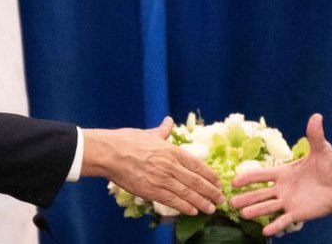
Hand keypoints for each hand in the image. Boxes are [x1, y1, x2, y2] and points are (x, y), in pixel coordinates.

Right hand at [83, 116, 224, 215]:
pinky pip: (173, 201)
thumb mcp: (149, 134)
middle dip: (211, 191)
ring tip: (212, 208)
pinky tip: (193, 211)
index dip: (209, 175)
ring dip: (202, 202)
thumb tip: (169, 120)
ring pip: (187, 193)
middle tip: (221, 198)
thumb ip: (163, 130)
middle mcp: (171, 165)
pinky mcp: (152, 191)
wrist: (110, 153)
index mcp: (172, 151)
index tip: (218, 181)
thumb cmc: (127, 141)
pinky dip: (185, 207)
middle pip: (196, 181)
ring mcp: (162, 179)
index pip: (197, 165)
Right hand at [230, 114, 331, 235]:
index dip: (248, 178)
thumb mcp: (321, 150)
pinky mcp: (297, 213)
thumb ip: (315, 135)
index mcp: (284, 173)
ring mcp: (288, 202)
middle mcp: (282, 188)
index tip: (234, 181)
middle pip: (259, 194)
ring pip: (268, 207)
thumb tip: (316, 116)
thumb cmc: (328, 167)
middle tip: (230, 201)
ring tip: (243, 214)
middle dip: (246, 197)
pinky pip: (283, 221)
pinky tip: (265, 231)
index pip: (262, 175)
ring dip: (255, 211)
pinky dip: (275, 226)